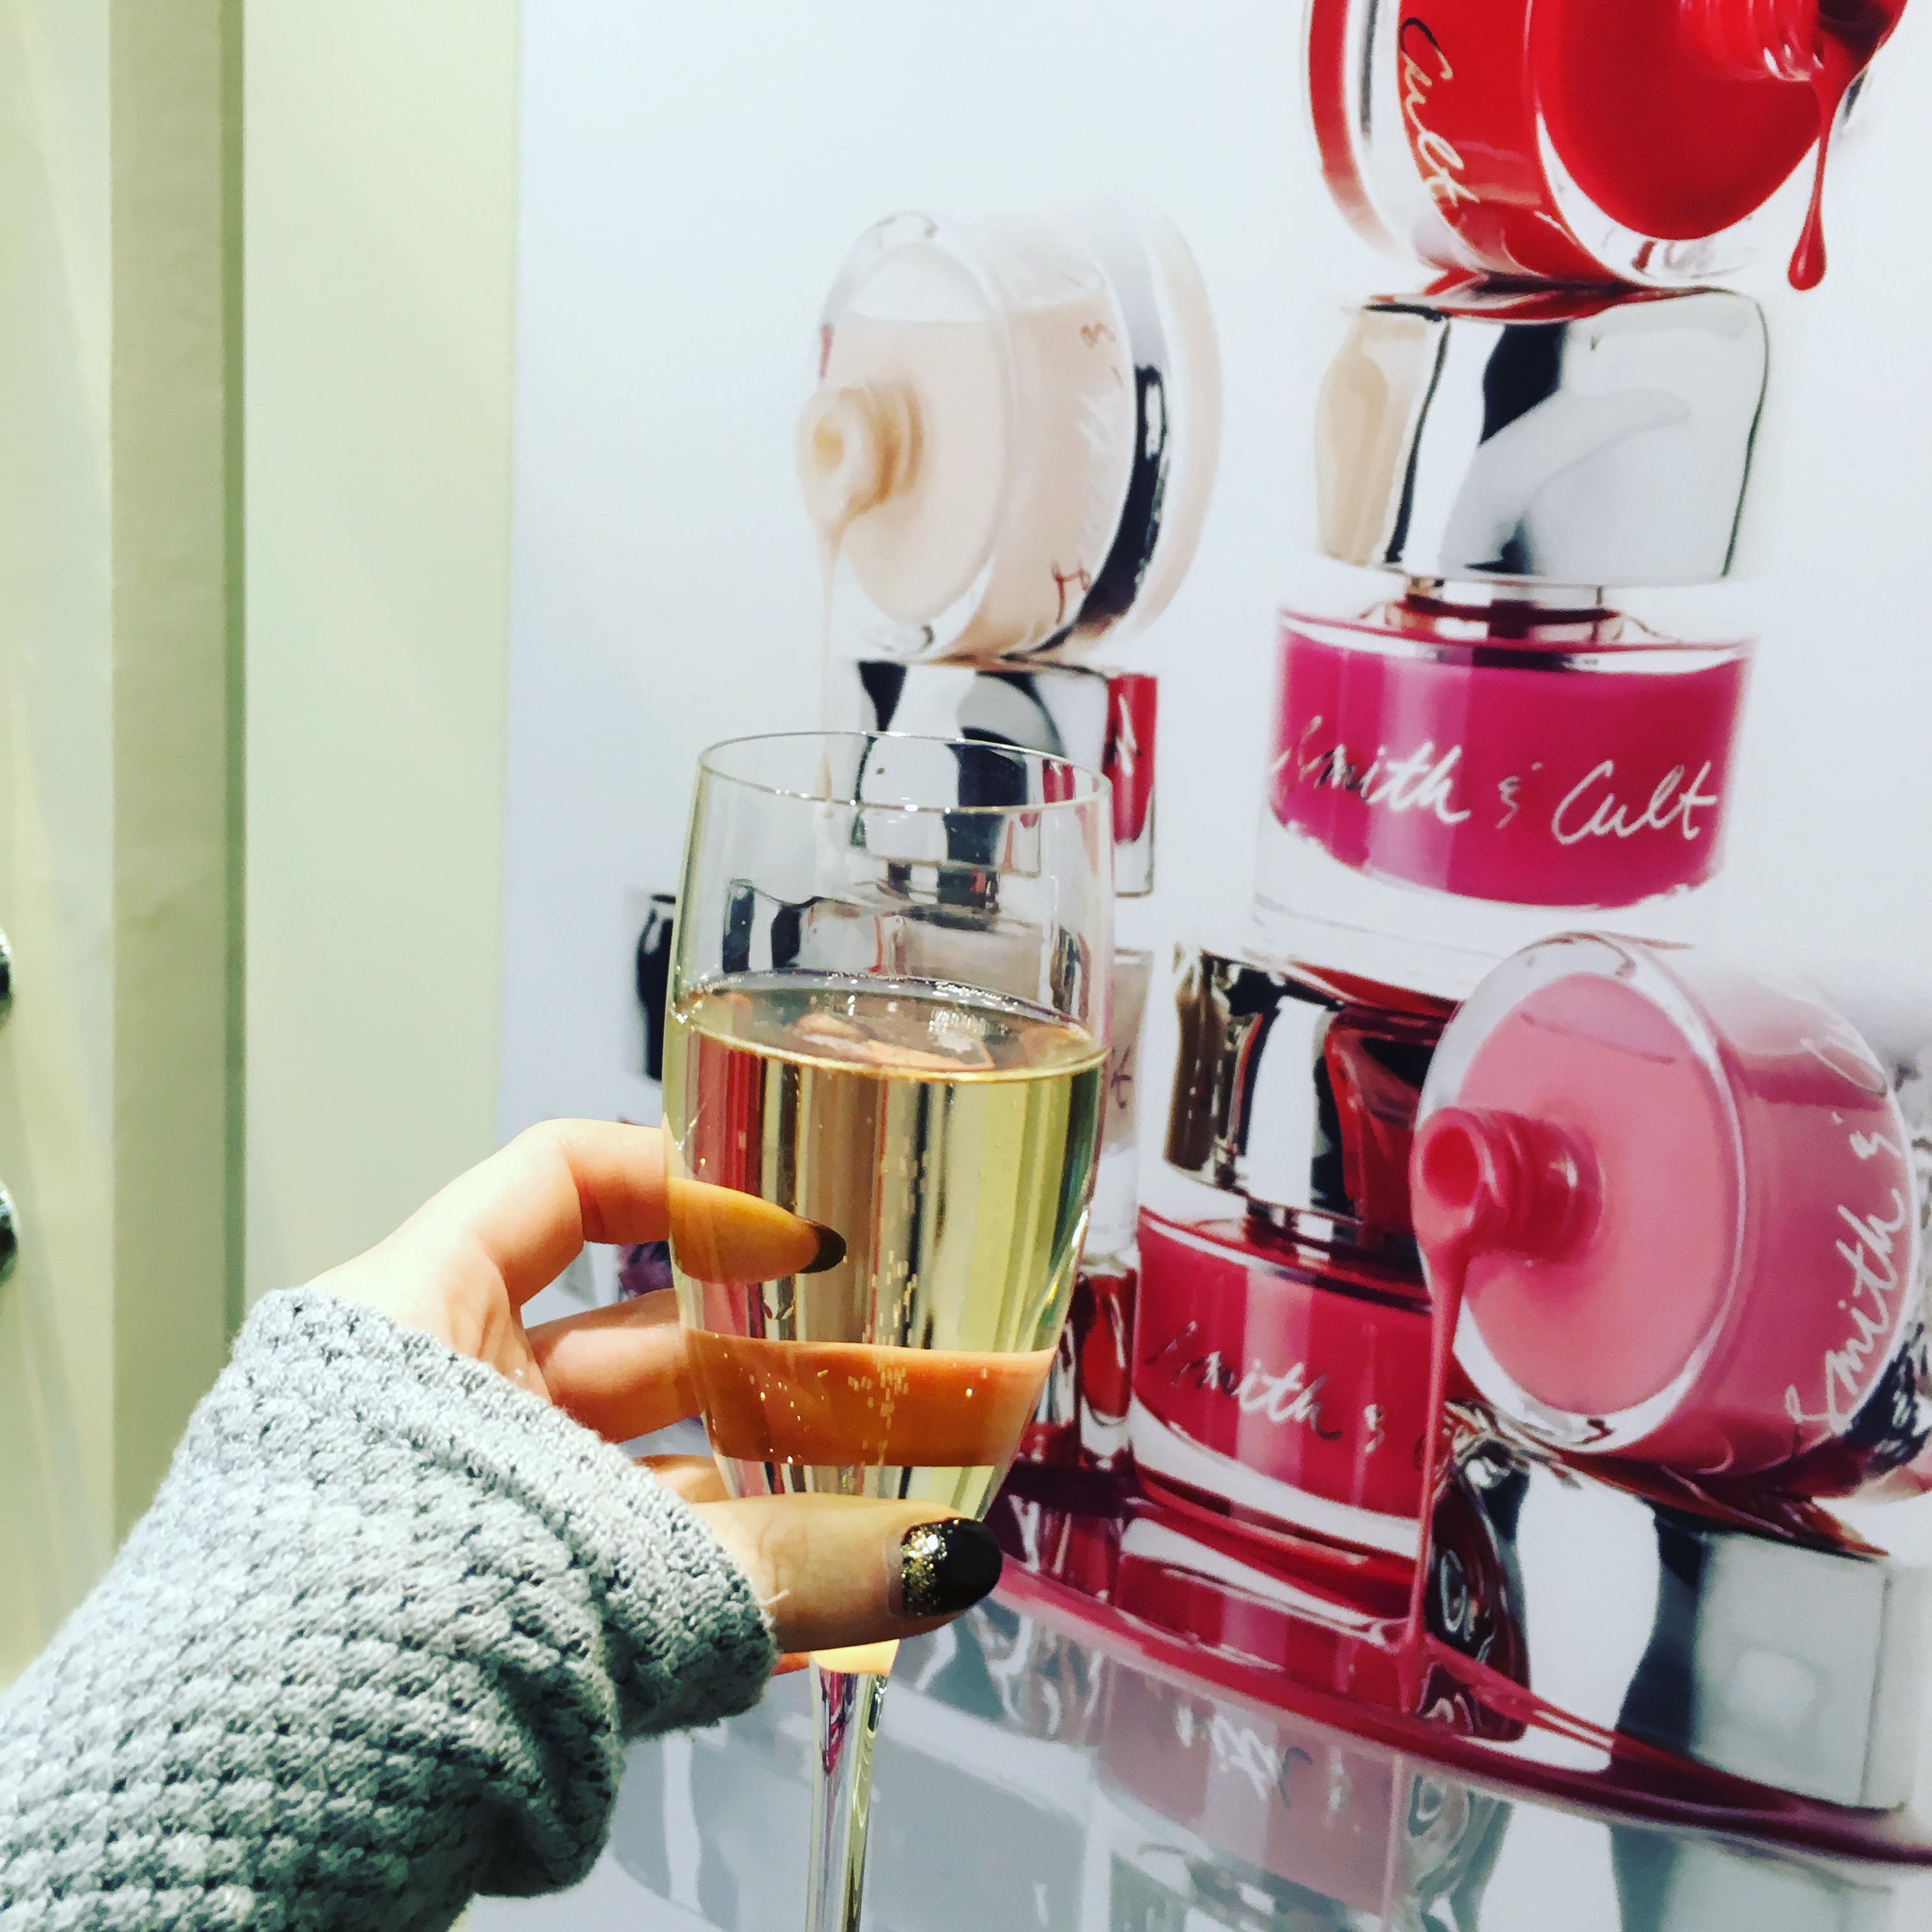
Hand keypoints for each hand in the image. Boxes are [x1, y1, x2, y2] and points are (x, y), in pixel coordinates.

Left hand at [312, 1120, 1003, 1655]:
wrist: (236, 1827)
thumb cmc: (365, 1624)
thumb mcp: (599, 1563)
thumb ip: (786, 1562)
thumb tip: (947, 1558)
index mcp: (421, 1313)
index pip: (564, 1184)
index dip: (695, 1192)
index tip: (805, 1239)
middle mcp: (448, 1401)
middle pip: (652, 1347)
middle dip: (798, 1368)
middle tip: (925, 1380)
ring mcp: (473, 1514)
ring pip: (660, 1473)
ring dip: (787, 1487)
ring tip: (916, 1500)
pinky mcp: (499, 1619)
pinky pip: (639, 1577)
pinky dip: (733, 1584)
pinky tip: (841, 1603)